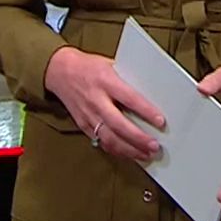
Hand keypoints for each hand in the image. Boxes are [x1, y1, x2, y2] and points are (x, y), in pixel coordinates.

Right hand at [44, 46, 164, 162]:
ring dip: (129, 150)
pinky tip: (128, 154)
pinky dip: (116, 151)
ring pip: (110, 138)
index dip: (146, 111)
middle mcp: (96, 100)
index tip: (160, 121)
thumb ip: (128, 79)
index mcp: (105, 81)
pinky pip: (101, 141)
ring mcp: (89, 115)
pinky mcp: (83, 125)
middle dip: (138, 138)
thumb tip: (152, 92)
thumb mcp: (111, 65)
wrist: (60, 72)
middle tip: (155, 146)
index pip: (129, 98)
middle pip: (119, 124)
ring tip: (146, 155)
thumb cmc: (88, 67)